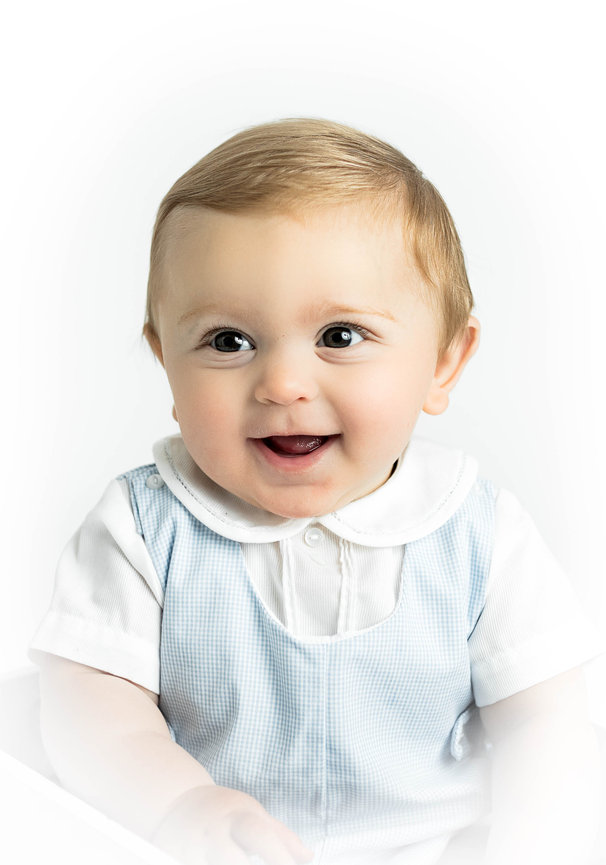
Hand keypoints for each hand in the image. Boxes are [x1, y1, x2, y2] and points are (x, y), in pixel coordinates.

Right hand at [150, 784, 313, 864]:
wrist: (175, 800)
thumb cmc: (223, 810)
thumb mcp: (252, 813)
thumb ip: (281, 836)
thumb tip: (308, 857)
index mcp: (238, 816)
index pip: (261, 835)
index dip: (278, 856)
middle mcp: (215, 832)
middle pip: (234, 859)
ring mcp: (192, 847)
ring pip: (212, 864)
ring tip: (239, 863)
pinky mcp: (174, 856)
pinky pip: (189, 864)